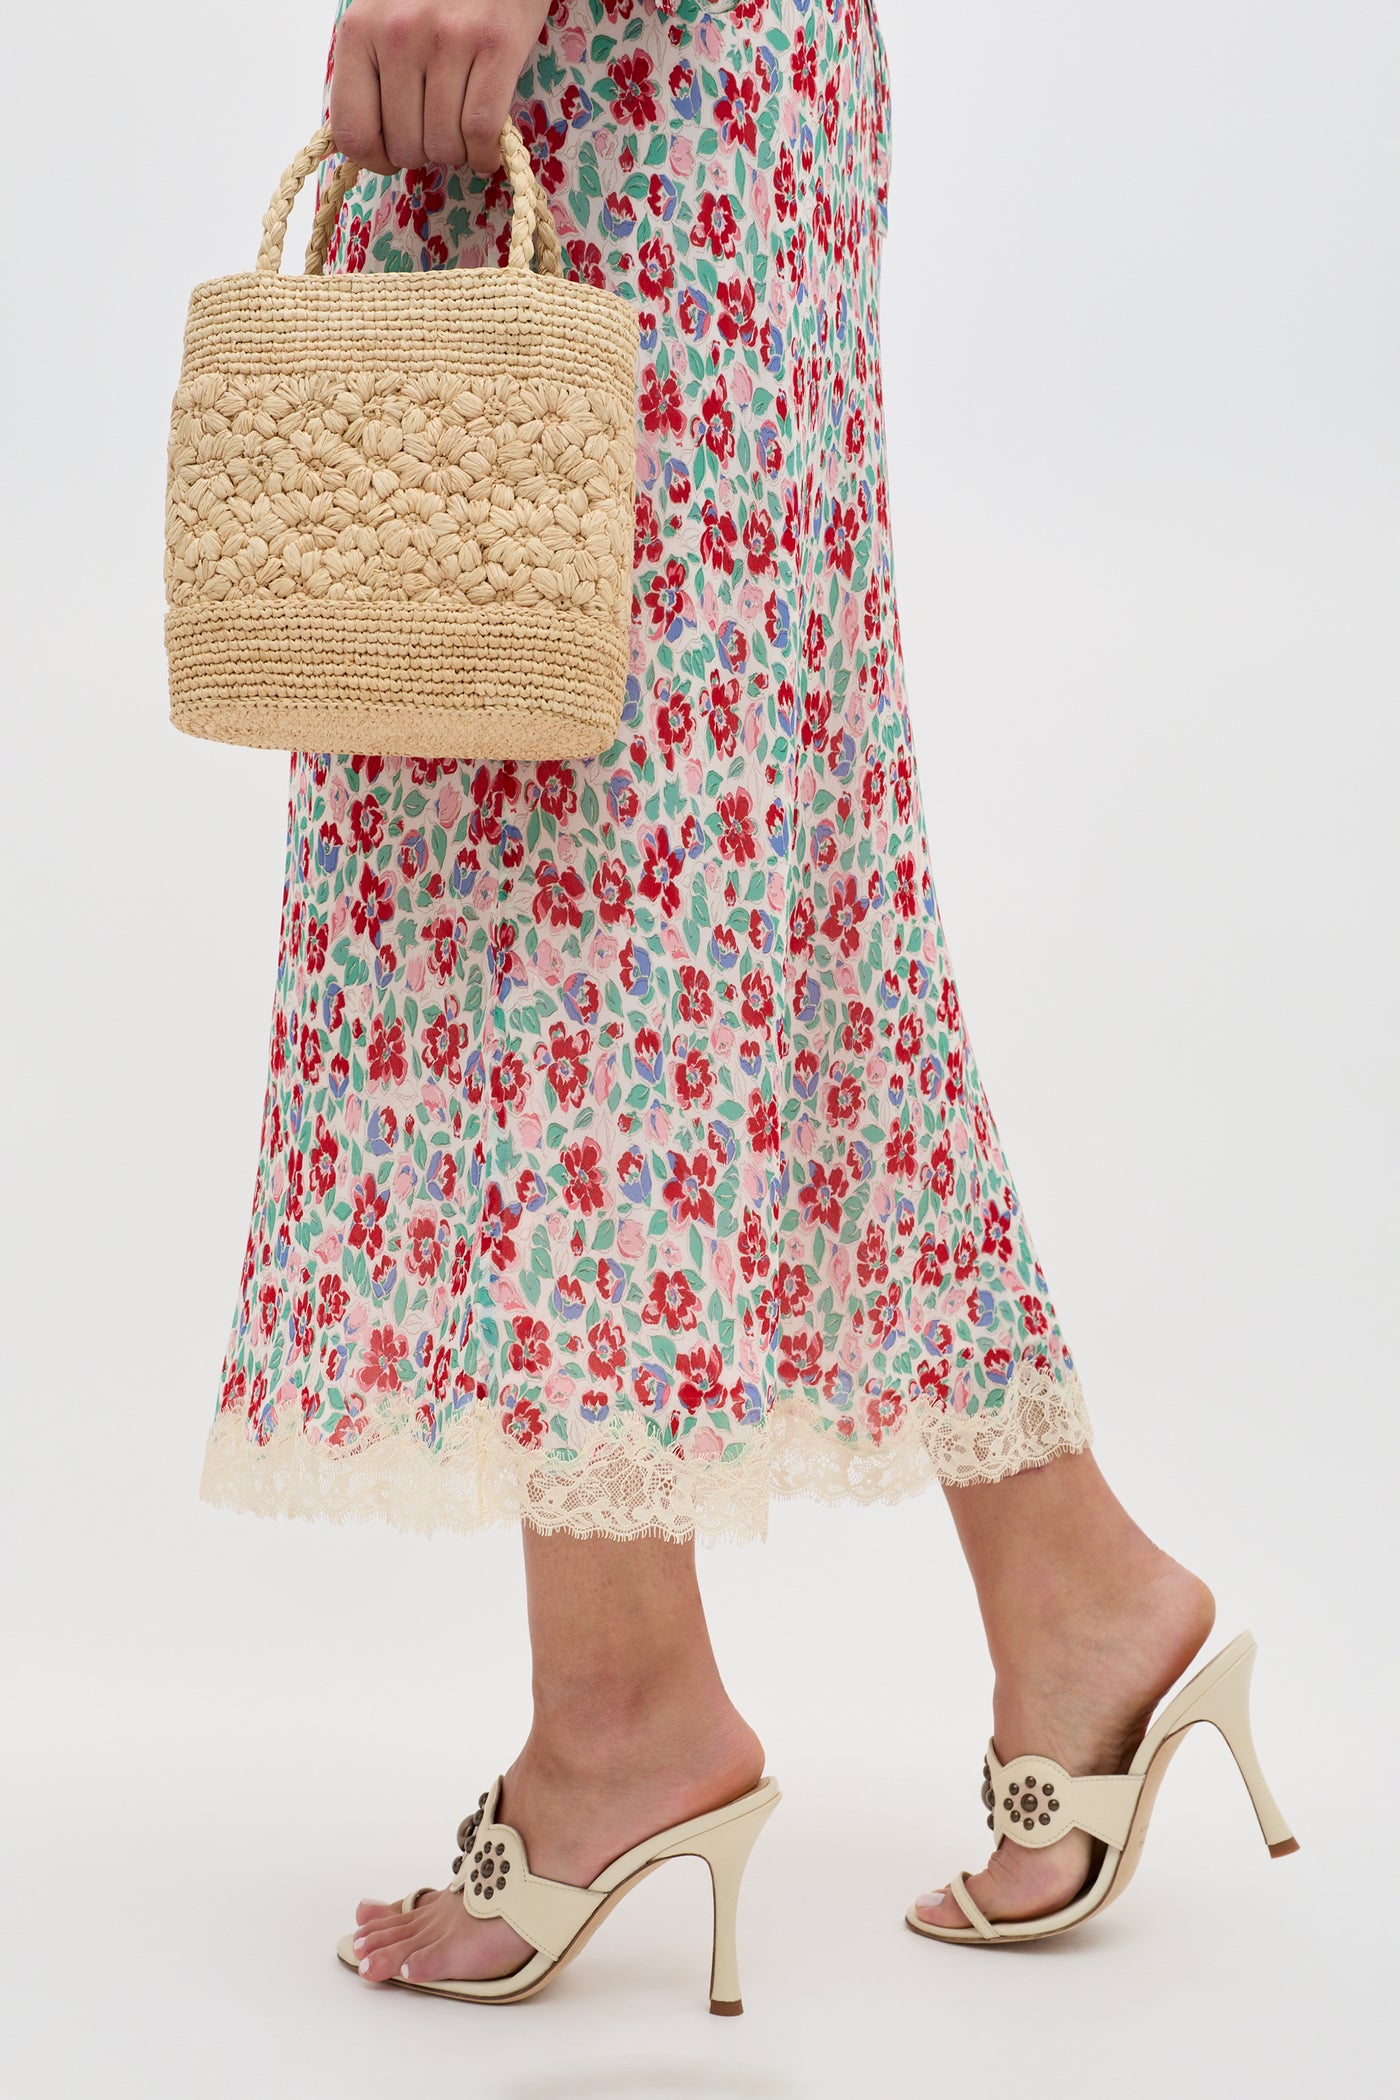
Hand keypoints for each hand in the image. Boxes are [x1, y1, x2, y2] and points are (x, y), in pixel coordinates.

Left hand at [329, 0, 554, 177]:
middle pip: (406, 146)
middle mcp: (399, 33)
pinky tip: (487, 147)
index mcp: (360, 30)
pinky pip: (482, 131)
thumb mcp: (383, 21)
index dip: (376, 160)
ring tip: (464, 131)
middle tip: (438, 130)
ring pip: (445, 145)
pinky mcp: (495, 43)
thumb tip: (369, 148)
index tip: (393, 157)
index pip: (352, 133)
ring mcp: (448, 38)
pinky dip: (486, 153)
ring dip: (458, 154)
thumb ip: (370, 74)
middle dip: (425, 152)